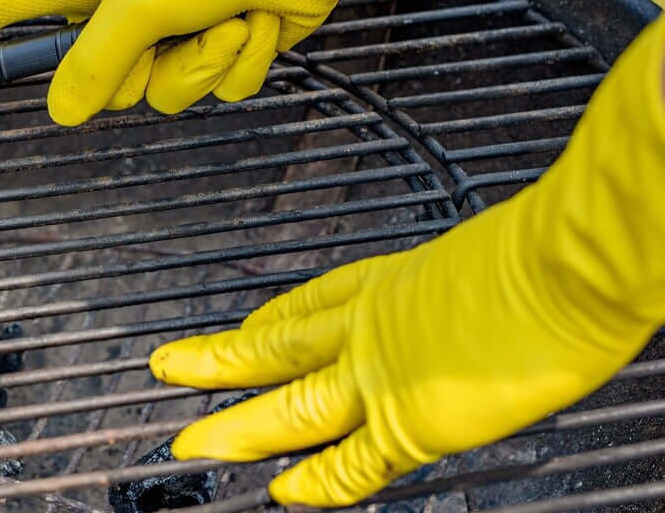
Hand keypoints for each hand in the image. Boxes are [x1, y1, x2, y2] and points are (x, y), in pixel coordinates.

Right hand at [0, 0, 519, 125]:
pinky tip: (257, 21)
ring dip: (203, 63)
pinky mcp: (217, 46)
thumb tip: (63, 111)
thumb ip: (94, 62)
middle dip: (146, 67)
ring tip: (229, 17)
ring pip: (165, 94)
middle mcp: (122, 8)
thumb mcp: (139, 0)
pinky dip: (240, 62)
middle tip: (174, 26)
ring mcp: (172, 30)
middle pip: (99, 81)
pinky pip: (215, 88)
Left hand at [150, 14, 664, 505]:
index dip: (266, 321)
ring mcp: (384, 372)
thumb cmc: (547, 247)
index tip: (239, 328)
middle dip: (218, 360)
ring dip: (236, 425)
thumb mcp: (486, 255)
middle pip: (275, 346)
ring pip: (289, 404)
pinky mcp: (412, 420)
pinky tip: (285, 495)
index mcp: (391, 280)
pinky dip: (318, 483)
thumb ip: (457, 288)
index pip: (309, 304)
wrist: (567, 263)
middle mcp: (372, 324)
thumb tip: (474, 300)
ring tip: (190, 440)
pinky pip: (352, 463)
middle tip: (169, 366)